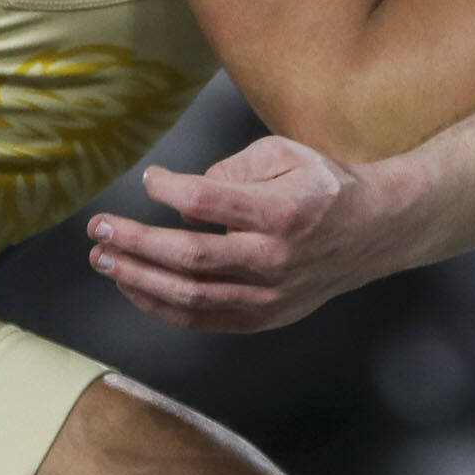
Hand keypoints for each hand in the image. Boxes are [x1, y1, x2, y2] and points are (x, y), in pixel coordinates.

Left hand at [86, 135, 384, 331]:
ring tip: (104, 260)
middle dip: (135, 242)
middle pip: (189, 256)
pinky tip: (135, 289)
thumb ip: (237, 167)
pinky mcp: (264, 318)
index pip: (206, 203)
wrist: (374, 232)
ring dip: (138, 280)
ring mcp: (269, 296)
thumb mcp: (289, 154)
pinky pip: (203, 320)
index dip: (168, 190)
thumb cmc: (325, 186)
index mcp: (281, 212)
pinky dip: (162, 307)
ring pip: (190, 296)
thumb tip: (187, 192)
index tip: (150, 179)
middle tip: (99, 228)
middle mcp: (273, 259)